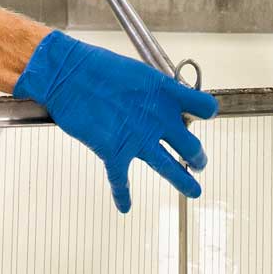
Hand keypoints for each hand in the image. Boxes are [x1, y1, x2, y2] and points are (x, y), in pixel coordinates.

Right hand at [14, 31, 217, 212]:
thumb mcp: (137, 73)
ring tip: (194, 190)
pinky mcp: (114, 152)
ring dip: (183, 181)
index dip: (206, 113)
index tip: (203, 118)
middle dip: (197, 157)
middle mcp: (158, 118)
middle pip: (191, 145)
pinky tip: (124, 206)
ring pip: (170, 167)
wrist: (67, 74)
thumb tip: (158, 103)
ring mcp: (138, 138)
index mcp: (166, 94)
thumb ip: (153, 93)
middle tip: (198, 163)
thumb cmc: (97, 67)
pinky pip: (121, 181)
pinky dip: (122, 195)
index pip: (204, 107)